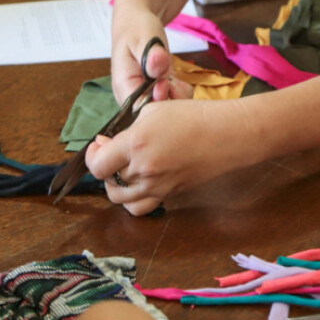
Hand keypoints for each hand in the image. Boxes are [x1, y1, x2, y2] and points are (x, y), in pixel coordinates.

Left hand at [84, 98, 243, 215]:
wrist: (226, 135)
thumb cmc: (192, 117)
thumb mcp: (153, 111)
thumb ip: (127, 129)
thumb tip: (109, 143)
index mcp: (136, 144)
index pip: (98, 164)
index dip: (93, 155)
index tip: (99, 144)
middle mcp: (144, 170)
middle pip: (108, 181)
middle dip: (105, 166)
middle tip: (113, 152)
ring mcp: (157, 186)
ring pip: (120, 199)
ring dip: (116, 185)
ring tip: (124, 169)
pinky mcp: (169, 195)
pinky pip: (140, 208)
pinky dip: (132, 200)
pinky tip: (138, 184)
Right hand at [110, 5, 185, 102]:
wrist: (138, 24)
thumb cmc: (137, 28)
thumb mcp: (145, 37)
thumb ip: (152, 55)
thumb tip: (158, 66)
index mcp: (123, 86)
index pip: (140, 109)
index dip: (158, 100)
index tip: (165, 82)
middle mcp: (132, 97)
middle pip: (155, 114)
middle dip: (170, 100)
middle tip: (172, 79)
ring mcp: (145, 97)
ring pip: (166, 111)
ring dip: (177, 96)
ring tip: (173, 77)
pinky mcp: (156, 94)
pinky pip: (173, 102)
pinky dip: (180, 93)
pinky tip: (176, 80)